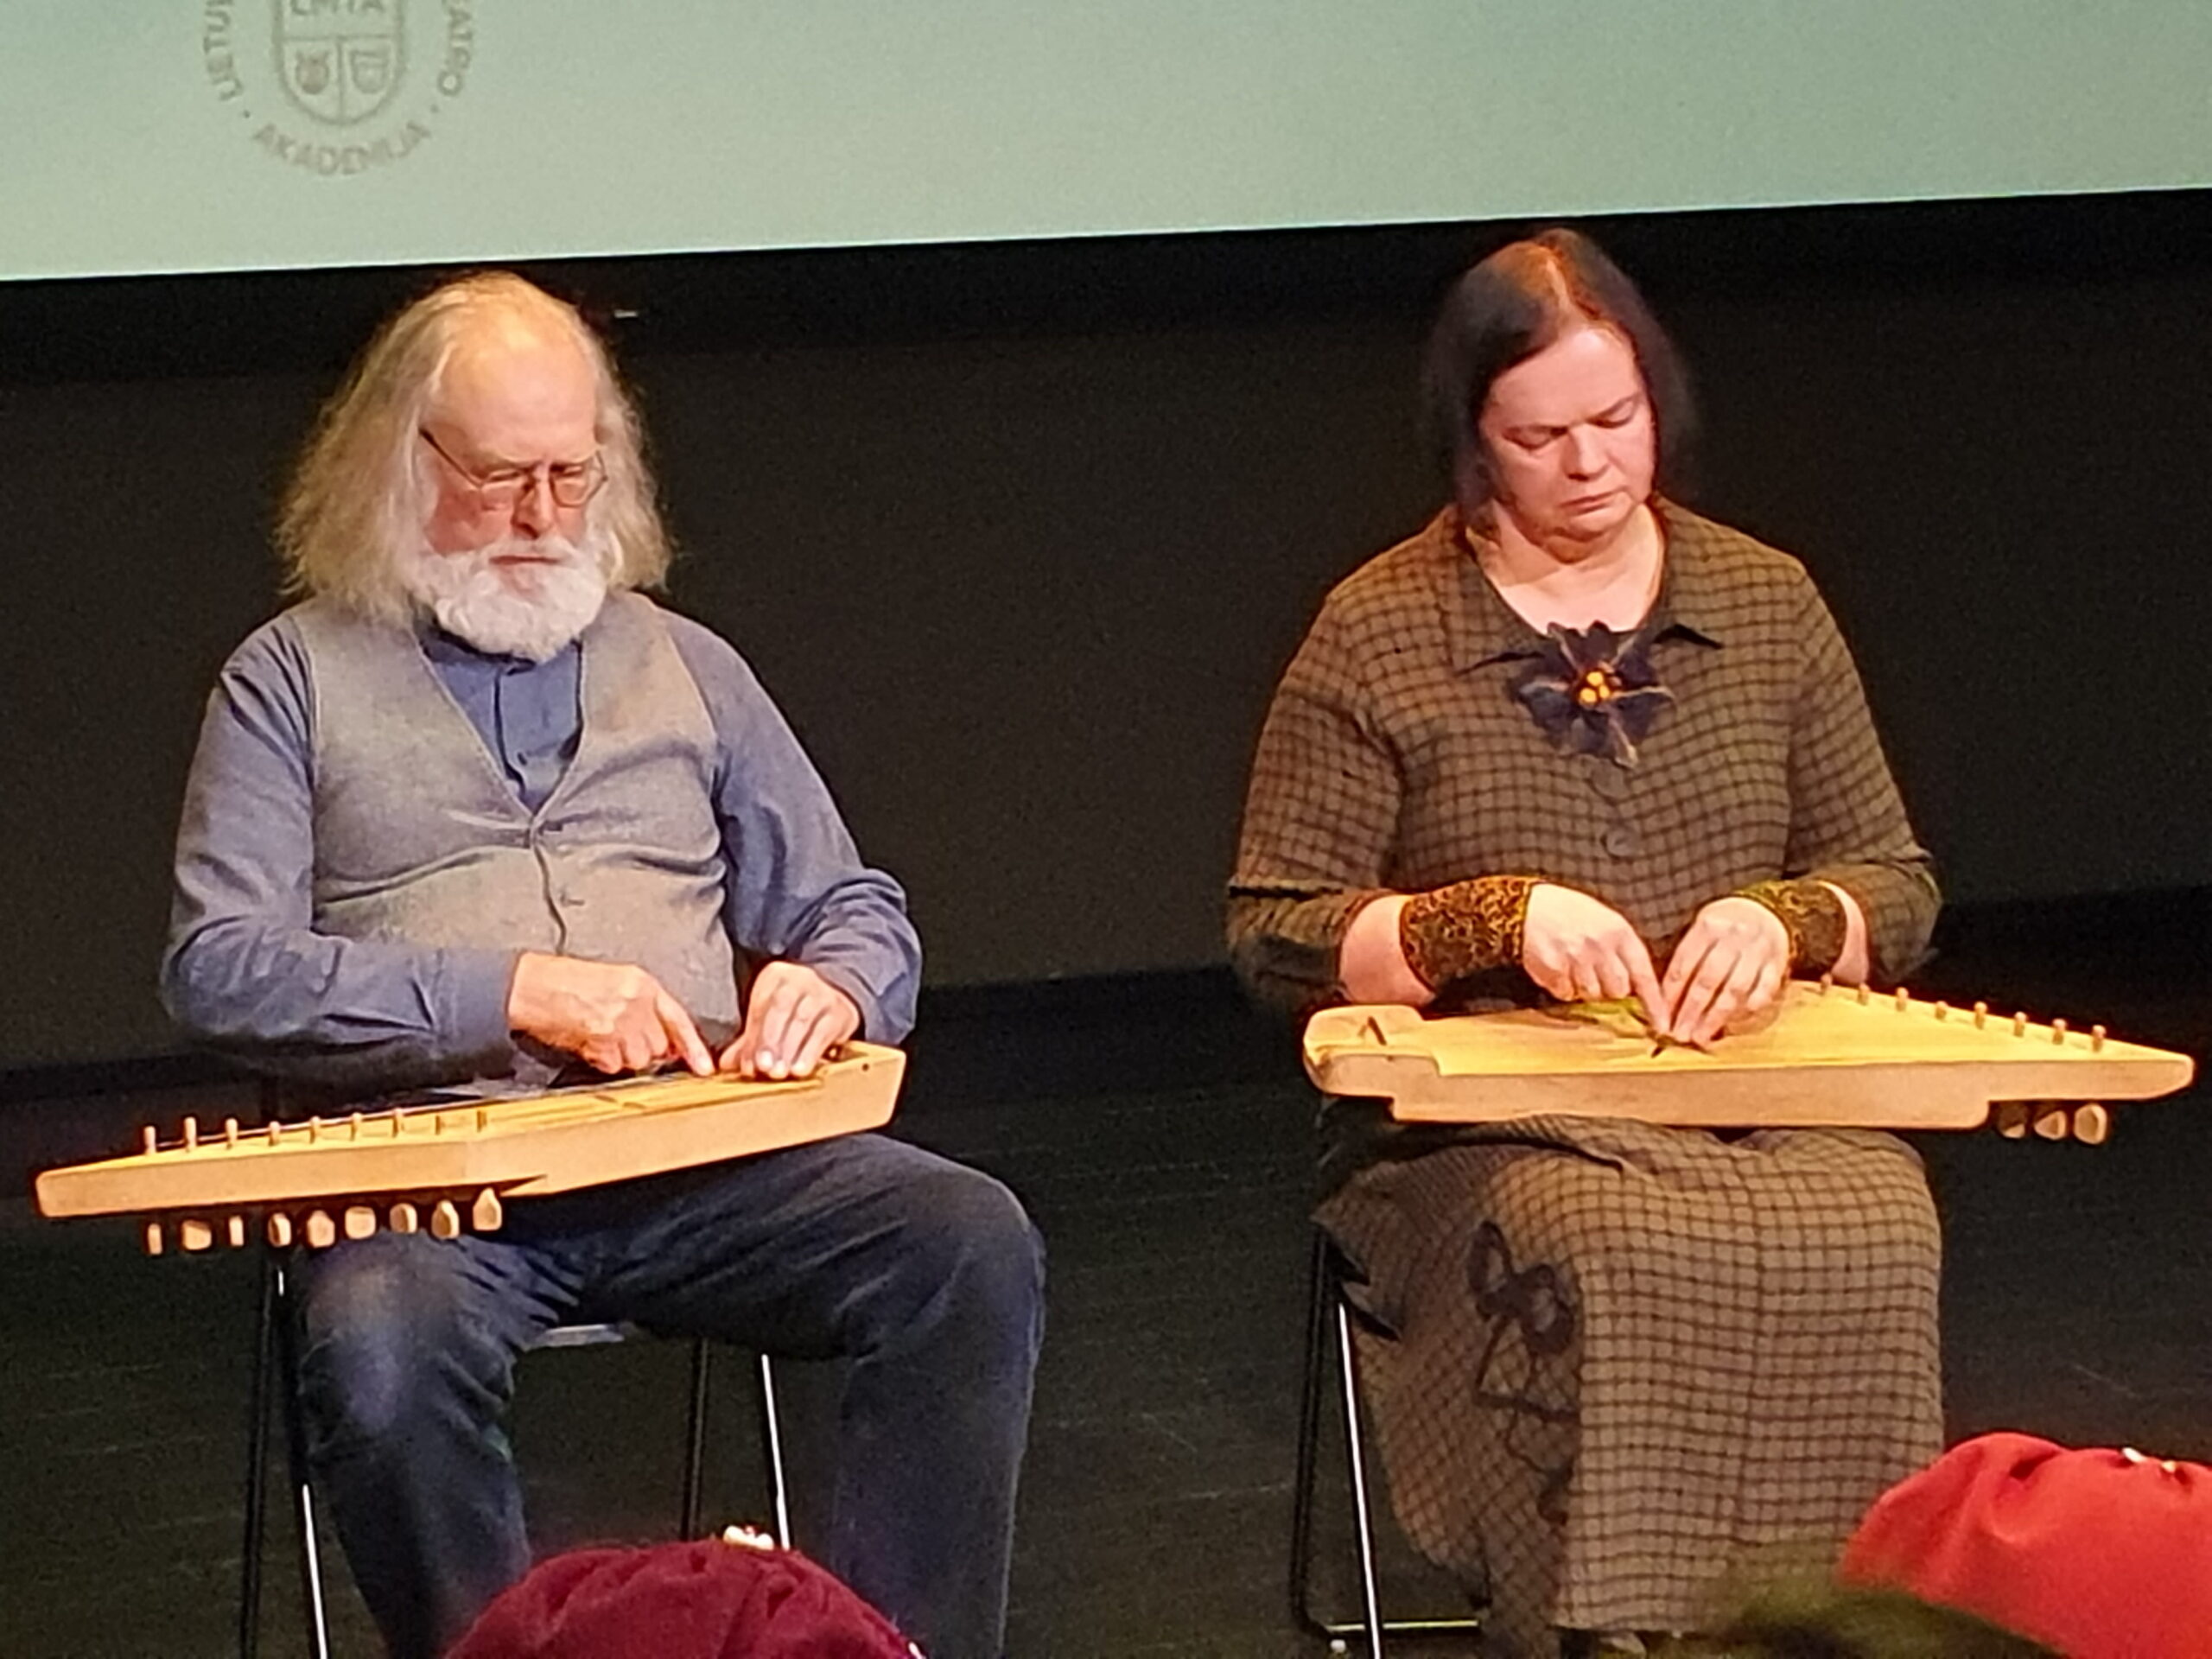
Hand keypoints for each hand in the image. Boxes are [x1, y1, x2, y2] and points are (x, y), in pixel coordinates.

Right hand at [506, 952, 715, 1075]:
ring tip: (599, 1037)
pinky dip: (602, 1061)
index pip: (677, 1018)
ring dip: (622, 1056)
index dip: (692, 1046)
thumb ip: (642, 1006)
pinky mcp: (602, 1040)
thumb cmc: (566, 982)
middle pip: (658, 1046)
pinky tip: (588, 1043)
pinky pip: (614, 1065)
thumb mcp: (614, 981)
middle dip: (642, 1048)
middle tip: (617, 1037)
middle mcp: (636, 1002)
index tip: (704, 1067)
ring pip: (638, 1059)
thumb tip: (661, 1039)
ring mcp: (620, 1022)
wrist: (532, 986)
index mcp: (642, 983)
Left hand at [721, 961, 859, 1079]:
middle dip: (771, 1040)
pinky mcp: (841, 1011)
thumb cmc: (794, 1010)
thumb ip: (749, 1041)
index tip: (748, 1065)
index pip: (761, 1006)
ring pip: (803, 1021)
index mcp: (775, 977)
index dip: (754, 1037)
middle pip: (782, 1009)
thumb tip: (726, 1065)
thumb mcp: (770, 1018)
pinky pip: (824, 1032)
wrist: (836, 994)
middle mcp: (800, 979)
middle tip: (765, 1068)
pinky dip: (811, 1052)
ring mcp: (823, 993)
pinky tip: (801, 1069)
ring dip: (790, 1050)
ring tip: (780, 1073)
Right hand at [1521, 883, 1665, 1015]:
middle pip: (1618, 990)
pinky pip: (1566, 994)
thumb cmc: (1568, 912)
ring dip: (1584, 987)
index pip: (1643, 974)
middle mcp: (1600, 946)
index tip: (1662, 1024)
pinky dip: (1563, 986)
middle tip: (1595, 969)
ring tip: (1573, 965)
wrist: (1526, 906)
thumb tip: (1636, 986)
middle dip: (1610, 987)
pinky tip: (1558, 967)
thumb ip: (1622, 949)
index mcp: (1618, 931)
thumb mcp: (1605, 920)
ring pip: (1592, 995)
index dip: (1654, 1003)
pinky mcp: (1553, 970)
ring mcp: (1575, 959)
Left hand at [1657, 896, 1790, 1046]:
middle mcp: (1733, 937)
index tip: (1662, 1018)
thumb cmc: (1724, 927)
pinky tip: (1732, 1024)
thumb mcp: (1701, 930)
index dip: (1671, 994)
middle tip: (1679, 1034)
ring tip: (1701, 1037)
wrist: (1767, 910)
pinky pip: (1763, 991)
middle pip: (1708, 980)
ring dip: (1715, 1017)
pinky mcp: (1777, 964)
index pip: (1684, 965)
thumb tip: (1663, 999)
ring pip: (1734, 989)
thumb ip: (1686, 958)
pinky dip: (1747, 1009)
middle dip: (1691, 1011)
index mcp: (1707, 926)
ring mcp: (1757, 951)